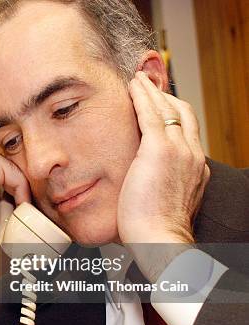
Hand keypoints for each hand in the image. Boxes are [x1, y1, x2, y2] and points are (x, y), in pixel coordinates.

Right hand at [0, 141, 30, 260]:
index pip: (12, 166)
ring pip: (19, 172)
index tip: (24, 204)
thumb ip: (6, 188)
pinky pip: (17, 177)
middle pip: (17, 167)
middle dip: (23, 189)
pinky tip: (15, 208)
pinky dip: (21, 195)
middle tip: (23, 209)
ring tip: (18, 211)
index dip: (21, 187)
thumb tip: (30, 190)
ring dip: (23, 193)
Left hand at [118, 72, 208, 279]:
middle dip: (165, 97)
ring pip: (167, 109)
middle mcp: (192, 155)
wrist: (160, 239)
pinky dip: (141, 97)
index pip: (186, 132)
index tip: (160, 106)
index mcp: (196, 168)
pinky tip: (132, 87)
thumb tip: (145, 188)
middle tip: (149, 85)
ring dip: (152, 91)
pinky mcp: (158, 149)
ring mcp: (178, 150)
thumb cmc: (156, 231)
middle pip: (182, 114)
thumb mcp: (166, 203)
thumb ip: (161, 188)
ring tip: (138, 80)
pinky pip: (149, 114)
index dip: (173, 115)